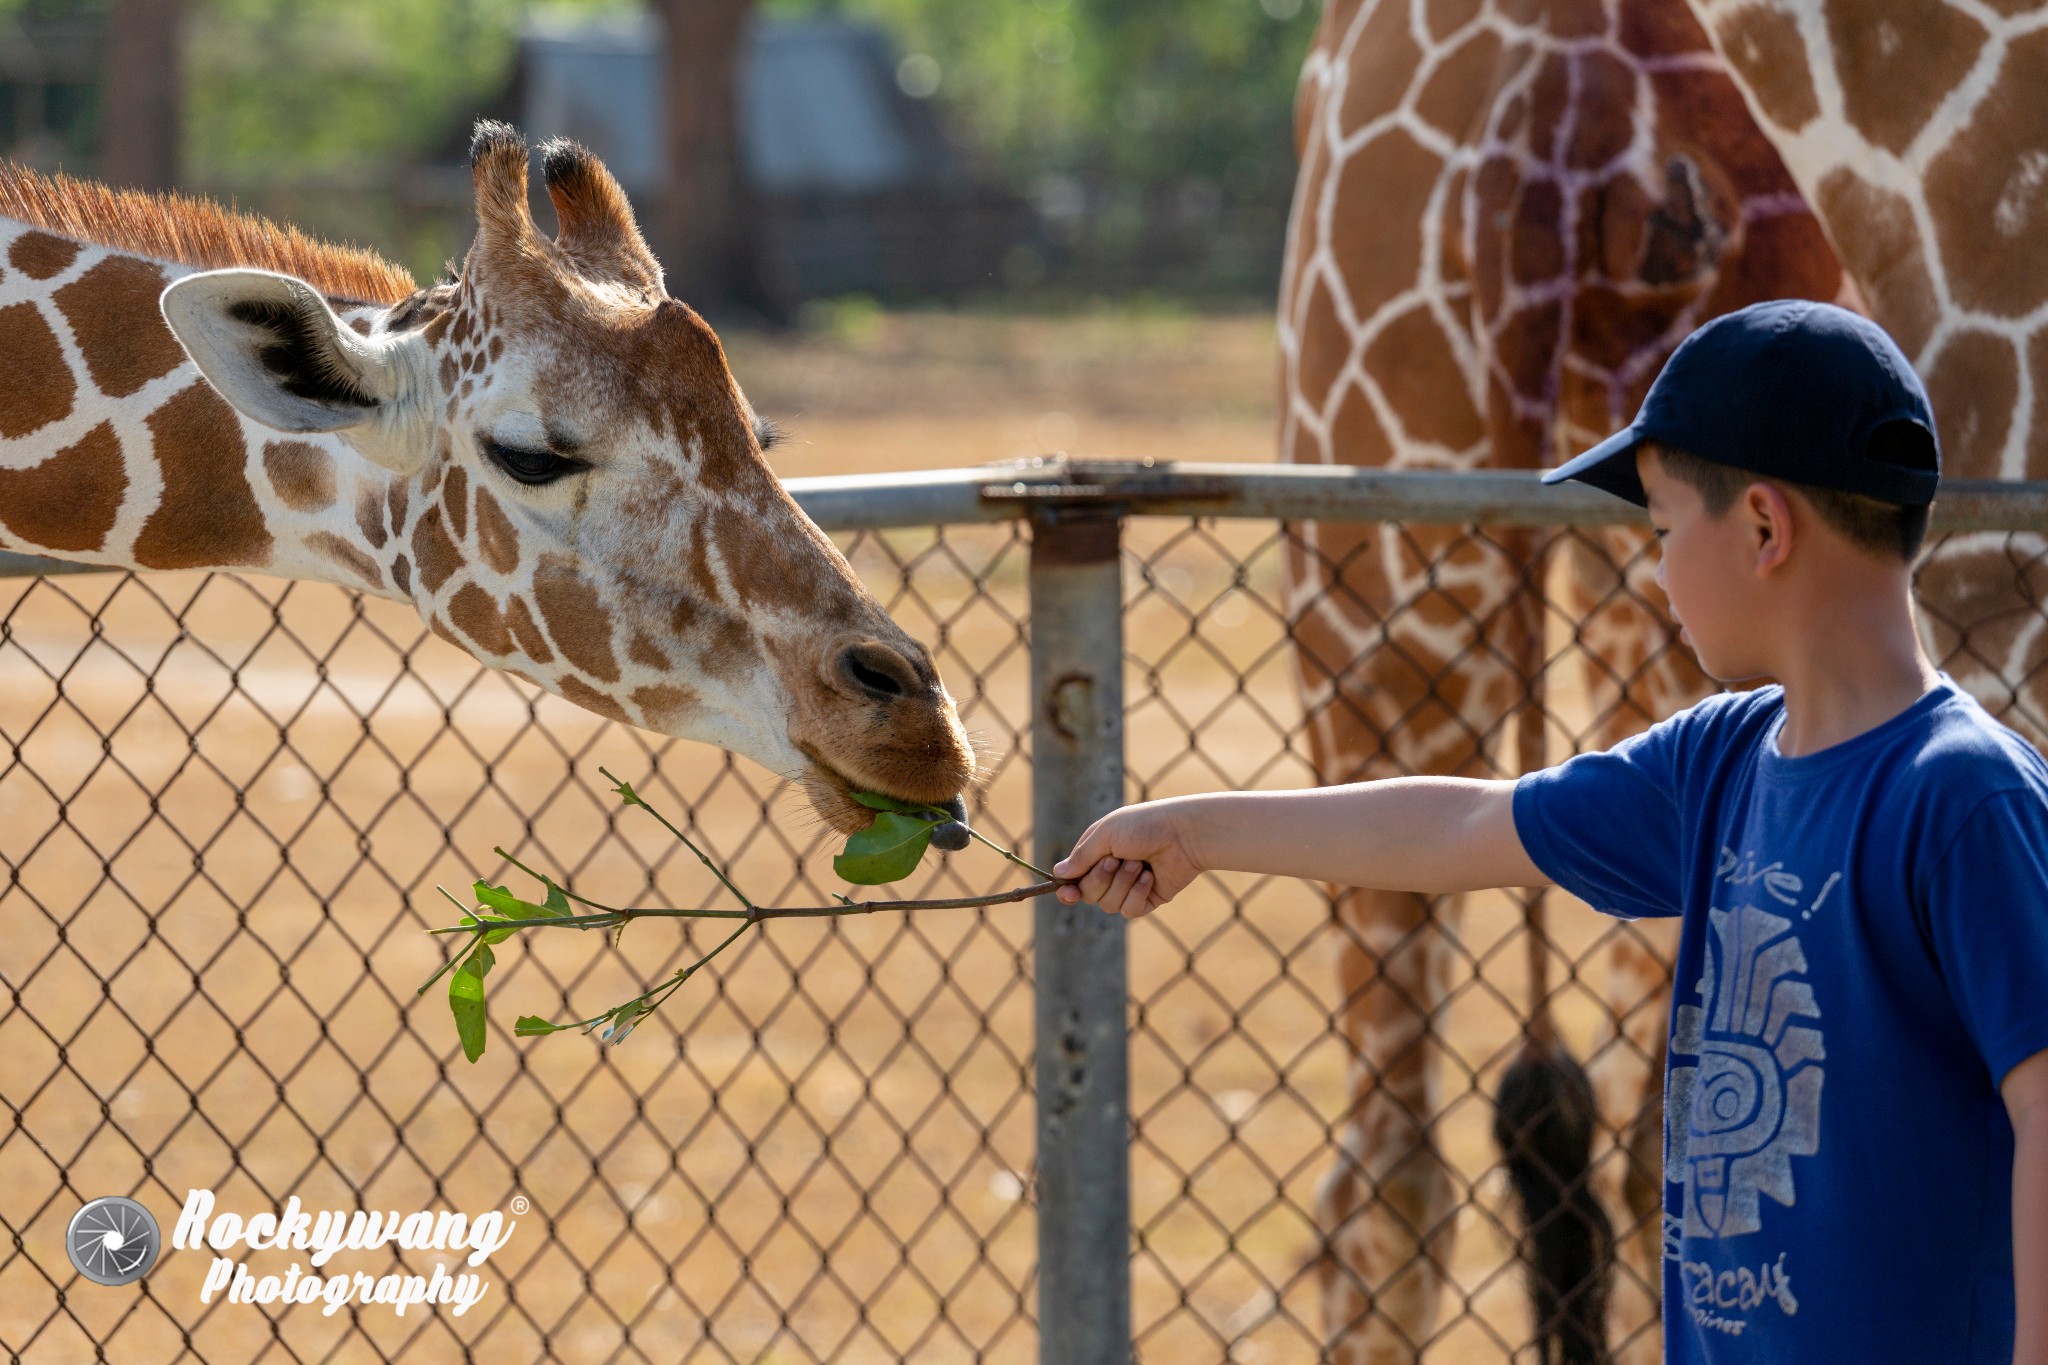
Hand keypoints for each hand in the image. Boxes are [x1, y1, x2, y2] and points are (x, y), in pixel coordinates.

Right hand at [1052, 799, 1202, 917]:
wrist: (1183, 834)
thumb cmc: (1144, 826)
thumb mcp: (1106, 833)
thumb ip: (1082, 856)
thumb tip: (1058, 874)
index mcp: (1097, 853)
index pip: (1074, 879)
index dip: (1068, 889)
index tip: (1068, 893)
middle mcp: (1110, 872)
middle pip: (1088, 895)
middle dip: (1100, 879)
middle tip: (1116, 859)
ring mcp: (1128, 887)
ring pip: (1108, 905)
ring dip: (1122, 884)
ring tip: (1139, 864)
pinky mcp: (1147, 900)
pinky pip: (1130, 911)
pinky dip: (1138, 894)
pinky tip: (1150, 877)